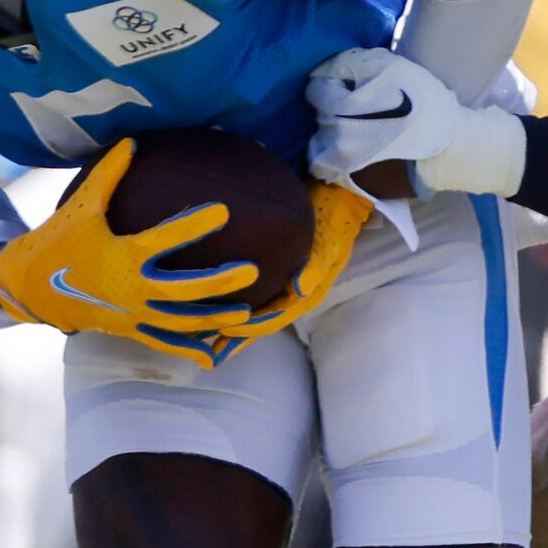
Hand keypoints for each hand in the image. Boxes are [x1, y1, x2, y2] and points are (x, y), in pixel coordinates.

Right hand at [0, 139, 255, 366]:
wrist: (31, 286)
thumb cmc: (59, 240)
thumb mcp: (81, 205)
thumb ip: (109, 174)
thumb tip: (132, 140)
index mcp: (122, 256)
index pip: (165, 240)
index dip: (194, 225)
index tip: (224, 211)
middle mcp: (131, 289)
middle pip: (183, 290)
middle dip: (218, 282)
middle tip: (251, 271)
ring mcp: (132, 313)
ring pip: (180, 322)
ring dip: (213, 319)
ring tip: (245, 315)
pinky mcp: (129, 328)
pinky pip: (163, 342)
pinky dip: (188, 348)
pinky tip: (214, 352)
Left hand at [206, 181, 374, 361]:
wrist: (338, 195)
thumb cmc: (333, 217)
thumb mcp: (330, 240)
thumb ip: (315, 266)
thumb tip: (299, 290)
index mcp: (308, 291)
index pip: (276, 316)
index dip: (251, 327)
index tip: (225, 332)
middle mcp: (296, 292)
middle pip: (263, 321)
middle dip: (239, 337)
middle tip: (212, 352)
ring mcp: (287, 283)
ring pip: (258, 312)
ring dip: (235, 326)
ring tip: (209, 340)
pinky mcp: (278, 271)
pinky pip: (256, 295)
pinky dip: (238, 305)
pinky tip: (218, 307)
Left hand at [305, 48, 462, 185]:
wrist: (449, 150)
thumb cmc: (422, 103)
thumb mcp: (386, 66)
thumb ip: (346, 63)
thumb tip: (321, 73)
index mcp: (339, 109)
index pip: (316, 91)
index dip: (334, 84)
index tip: (353, 87)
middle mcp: (334, 140)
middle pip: (319, 118)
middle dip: (333, 110)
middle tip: (360, 108)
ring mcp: (342, 166)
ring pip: (320, 146)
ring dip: (331, 136)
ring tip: (356, 131)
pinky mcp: (353, 184)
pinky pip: (331, 170)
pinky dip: (337, 160)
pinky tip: (358, 152)